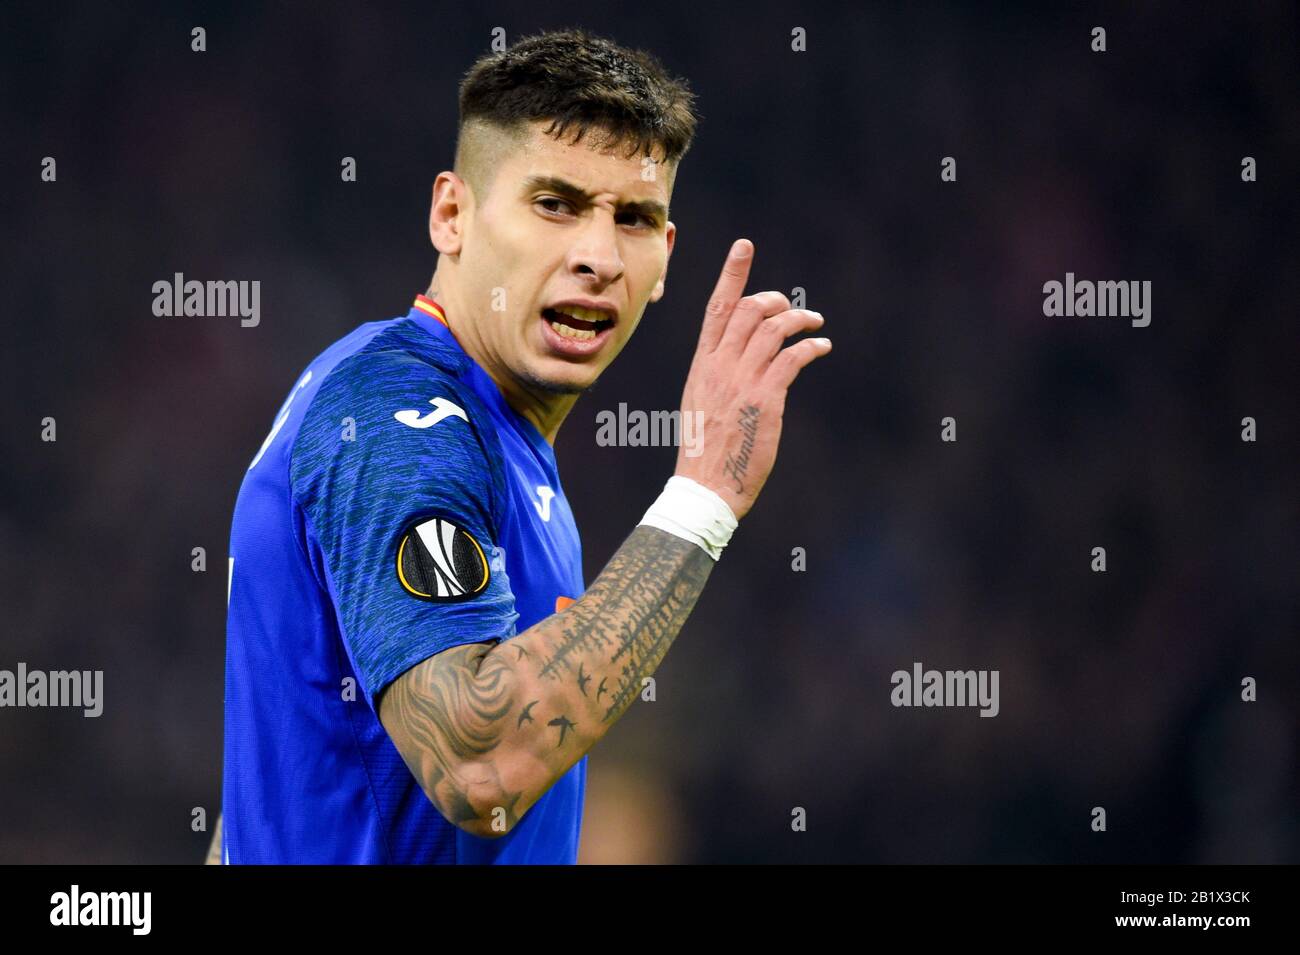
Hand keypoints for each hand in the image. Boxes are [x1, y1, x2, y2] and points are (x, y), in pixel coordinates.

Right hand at [673, 239, 830, 521]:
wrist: (705, 487)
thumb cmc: (707, 451)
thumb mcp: (703, 403)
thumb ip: (719, 375)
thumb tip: (740, 359)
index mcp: (701, 365)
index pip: (716, 308)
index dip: (732, 274)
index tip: (745, 246)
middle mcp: (719, 366)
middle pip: (749, 309)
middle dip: (776, 300)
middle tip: (792, 309)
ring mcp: (742, 381)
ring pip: (774, 328)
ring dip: (800, 319)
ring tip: (815, 325)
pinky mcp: (765, 399)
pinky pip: (792, 358)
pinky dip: (811, 346)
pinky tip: (821, 347)